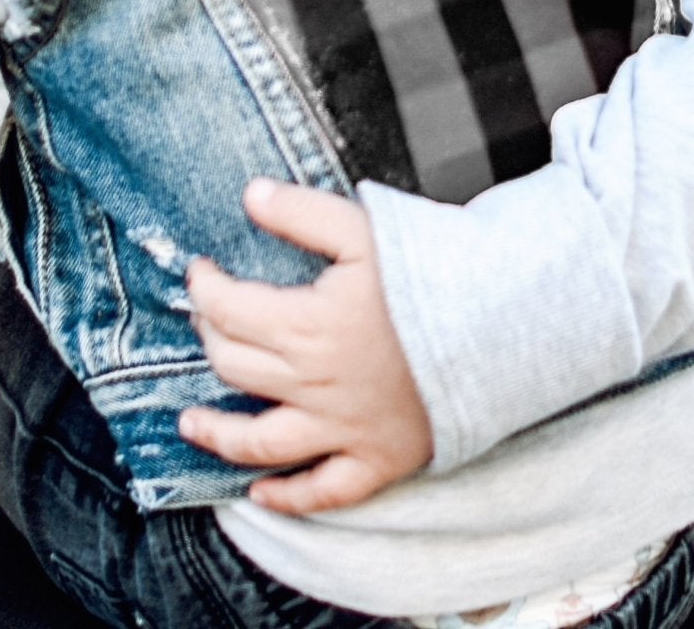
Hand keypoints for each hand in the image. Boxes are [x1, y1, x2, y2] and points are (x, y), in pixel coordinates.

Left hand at [180, 180, 432, 514]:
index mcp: (305, 325)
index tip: (199, 273)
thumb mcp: (365, 228)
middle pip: (235, 368)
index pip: (229, 310)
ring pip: (261, 442)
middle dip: (210, 339)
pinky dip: (286, 497)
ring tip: (190, 423)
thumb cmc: (434, 272)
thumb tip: (250, 195)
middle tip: (206, 320)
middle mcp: (313, 385)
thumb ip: (302, 212)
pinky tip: (260, 493)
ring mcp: (342, 430)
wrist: (503, 327)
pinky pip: (322, 491)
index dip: (204, 289)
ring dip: (218, 434)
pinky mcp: (376, 460)